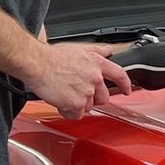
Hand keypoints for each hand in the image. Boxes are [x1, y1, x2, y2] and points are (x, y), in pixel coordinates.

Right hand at [16, 40, 130, 119]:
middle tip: (77, 92)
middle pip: (103, 97)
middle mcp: (94, 78)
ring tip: (64, 94)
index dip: (125, 85)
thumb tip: (108, 51)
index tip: (127, 90)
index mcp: (97, 64)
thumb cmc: (52, 57)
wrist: (37, 63)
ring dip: (77, 105)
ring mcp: (86, 92)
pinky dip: (68, 111)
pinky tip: (60, 102)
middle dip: (92, 98)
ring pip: (88, 107)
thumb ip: (97, 51)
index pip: (120, 75)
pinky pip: (76, 114)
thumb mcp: (78, 49)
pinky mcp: (76, 103)